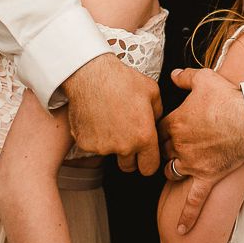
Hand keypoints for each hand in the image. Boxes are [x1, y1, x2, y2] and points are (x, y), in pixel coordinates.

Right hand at [62, 53, 161, 175]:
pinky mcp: (85, 143)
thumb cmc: (122, 80)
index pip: (150, 168)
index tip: (145, 155)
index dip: (149, 161)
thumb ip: (158, 113)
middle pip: (128, 166)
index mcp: (143, 137)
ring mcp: (102, 147)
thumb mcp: (152, 91)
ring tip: (109, 118)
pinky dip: (94, 136)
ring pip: (109, 153)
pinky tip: (96, 117)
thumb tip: (155, 122)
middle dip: (129, 155)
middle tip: (126, 133)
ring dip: (111, 143)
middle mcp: (124, 147)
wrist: (91, 75)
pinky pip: (92, 145)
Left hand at [158, 68, 243, 232]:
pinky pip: (194, 200)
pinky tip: (181, 230)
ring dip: (170, 169)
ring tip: (173, 169)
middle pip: (162, 150)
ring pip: (171, 171)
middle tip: (169, 145)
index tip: (163, 127)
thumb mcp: (204, 78)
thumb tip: (172, 74)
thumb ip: (184, 76)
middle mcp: (179, 145)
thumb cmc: (228, 97)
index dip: (159, 128)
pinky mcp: (207, 177)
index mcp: (175, 123)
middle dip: (163, 148)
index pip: (157, 129)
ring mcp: (192, 163)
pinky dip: (187, 215)